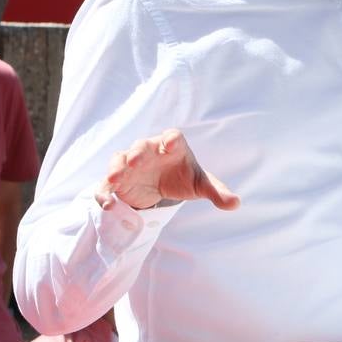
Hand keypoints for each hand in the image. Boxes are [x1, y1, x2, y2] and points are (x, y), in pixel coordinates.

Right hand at [97, 129, 239, 211]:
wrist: (163, 186)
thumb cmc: (184, 177)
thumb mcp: (201, 185)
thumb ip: (217, 192)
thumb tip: (236, 203)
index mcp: (173, 147)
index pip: (172, 136)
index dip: (171, 139)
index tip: (171, 144)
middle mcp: (150, 151)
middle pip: (142, 145)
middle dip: (138, 152)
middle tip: (135, 161)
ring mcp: (130, 164)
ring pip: (119, 159)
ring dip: (116, 168)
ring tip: (115, 179)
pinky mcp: (118, 181)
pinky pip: (107, 184)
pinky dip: (104, 192)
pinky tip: (107, 205)